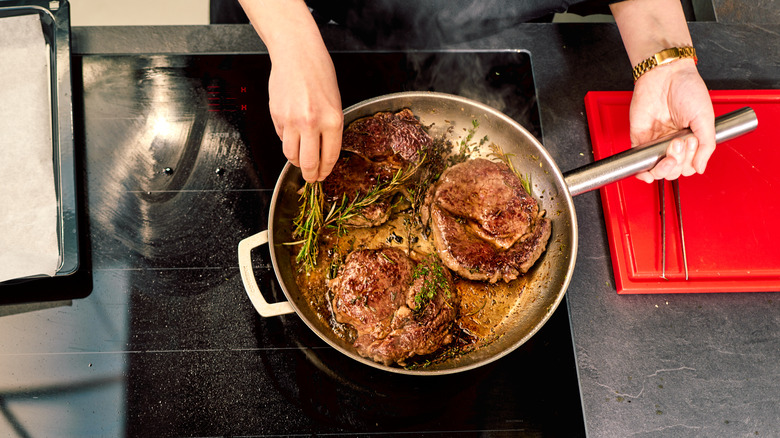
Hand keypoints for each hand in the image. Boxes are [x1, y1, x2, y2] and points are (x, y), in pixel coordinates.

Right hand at [268, 43, 342, 181]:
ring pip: (291, 155)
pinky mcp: (276, 116)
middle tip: (311, 178)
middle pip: (308, 163)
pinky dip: (287, 140)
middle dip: (310, 176)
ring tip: (300, 159)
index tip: (323, 176)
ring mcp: (291, 121)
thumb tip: (323, 153)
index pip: (330, 157)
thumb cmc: (319, 74)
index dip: (325, 171)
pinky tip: (292, 133)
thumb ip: (330, 129)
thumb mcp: (335, 102)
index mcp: (333, 120)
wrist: (297, 54)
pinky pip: (281, 138)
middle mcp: (312, 123)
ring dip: (296, 161)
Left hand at [629, 59, 714, 182]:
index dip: (691, 160)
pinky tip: (649, 173)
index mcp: (689, 140)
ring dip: (665, 167)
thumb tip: (700, 168)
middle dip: (679, 161)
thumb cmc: (687, 89)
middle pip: (673, 171)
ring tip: (672, 145)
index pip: (688, 166)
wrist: (665, 74)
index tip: (693, 141)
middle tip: (681, 140)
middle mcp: (672, 143)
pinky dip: (643, 172)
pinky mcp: (639, 138)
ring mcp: (655, 142)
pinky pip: (639, 162)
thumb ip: (707, 145)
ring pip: (657, 169)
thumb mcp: (705, 118)